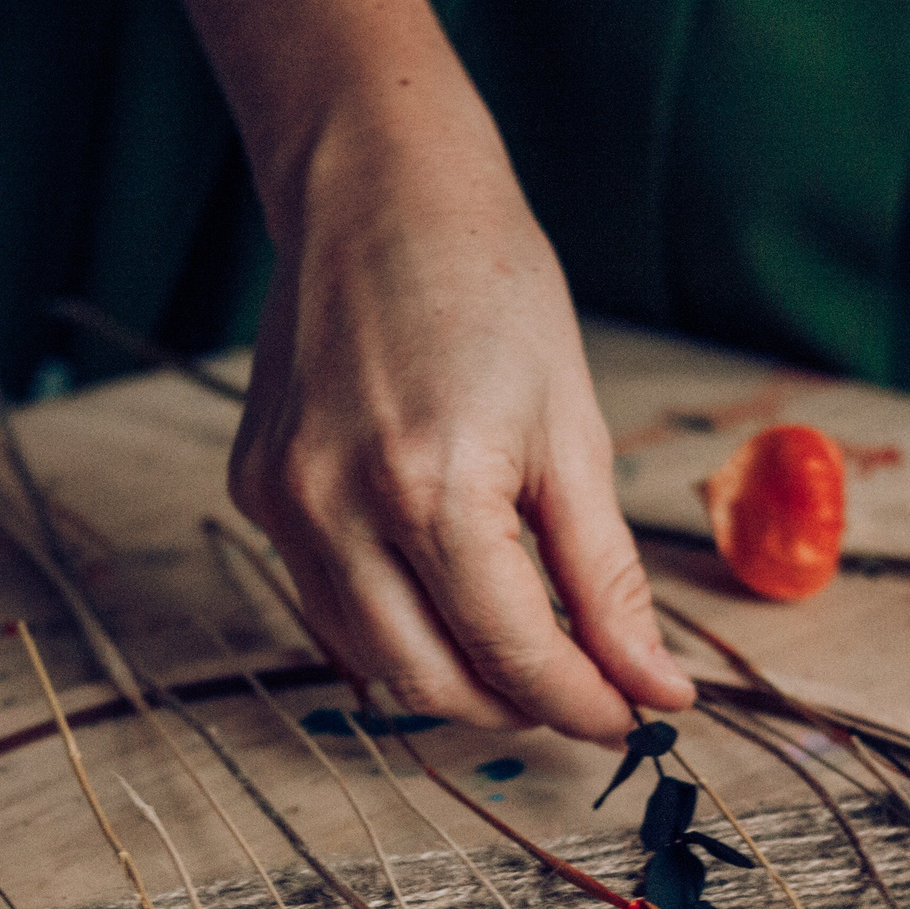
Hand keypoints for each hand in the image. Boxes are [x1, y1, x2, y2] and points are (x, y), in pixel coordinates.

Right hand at [227, 92, 692, 740]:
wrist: (380, 193)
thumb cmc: (492, 289)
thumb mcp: (574, 434)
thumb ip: (608, 578)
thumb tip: (653, 684)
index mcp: (431, 489)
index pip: (513, 654)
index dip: (583, 703)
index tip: (633, 715)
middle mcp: (335, 508)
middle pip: (433, 681)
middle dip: (518, 707)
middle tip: (585, 694)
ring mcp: (283, 504)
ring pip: (372, 659)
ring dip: (455, 677)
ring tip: (524, 651)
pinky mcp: (256, 491)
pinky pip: (328, 603)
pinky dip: (396, 625)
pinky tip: (449, 596)